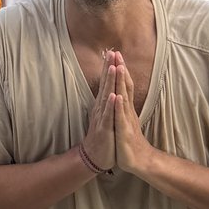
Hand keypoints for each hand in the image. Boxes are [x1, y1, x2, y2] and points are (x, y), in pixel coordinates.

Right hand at [80, 58, 115, 172]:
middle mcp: (101, 108)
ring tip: (112, 67)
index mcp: (103, 104)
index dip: (110, 68)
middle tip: (111, 52)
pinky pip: (108, 115)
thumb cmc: (103, 135)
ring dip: (109, 82)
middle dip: (109, 68)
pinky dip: (110, 105)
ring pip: (106, 96)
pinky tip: (113, 96)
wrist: (95, 156)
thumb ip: (107, 101)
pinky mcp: (104, 128)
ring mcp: (102, 117)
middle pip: (105, 85)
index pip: (107, 82)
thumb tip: (109, 88)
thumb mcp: (107, 115)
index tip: (113, 52)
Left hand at [108, 52, 155, 177]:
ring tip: (119, 67)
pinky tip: (117, 96)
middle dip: (121, 69)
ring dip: (122, 82)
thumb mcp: (124, 120)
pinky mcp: (124, 131)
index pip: (124, 85)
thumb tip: (121, 92)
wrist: (139, 161)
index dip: (120, 69)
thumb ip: (123, 106)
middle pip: (125, 86)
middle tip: (117, 52)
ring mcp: (127, 120)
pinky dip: (118, 106)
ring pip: (124, 98)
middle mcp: (128, 111)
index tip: (115, 53)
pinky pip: (121, 117)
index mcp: (126, 108)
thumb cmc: (129, 140)